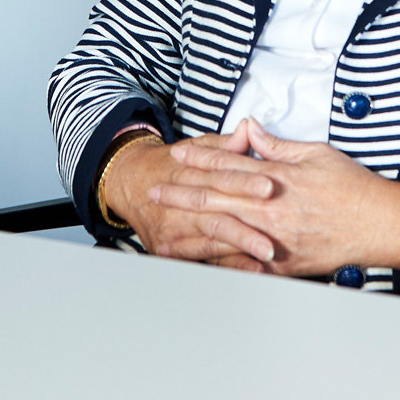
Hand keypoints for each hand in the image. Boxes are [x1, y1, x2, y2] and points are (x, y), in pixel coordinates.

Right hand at [102, 126, 276, 270]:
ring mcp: (175, 229)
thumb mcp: (194, 147)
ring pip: (210, 239)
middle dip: (246, 227)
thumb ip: (224, 144)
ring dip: (239, 248)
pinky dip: (226, 265)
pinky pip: (202, 258)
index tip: (269, 185)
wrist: (127, 181)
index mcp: (190, 174)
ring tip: (266, 255)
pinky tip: (249, 269)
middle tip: (272, 236)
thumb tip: (248, 130)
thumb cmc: (168, 165)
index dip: (245, 181)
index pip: (221, 177)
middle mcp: (181, 204)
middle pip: (217, 215)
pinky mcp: (170, 248)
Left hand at [150, 118, 399, 276]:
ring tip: (166, 232)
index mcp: (277, 179)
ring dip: (193, 231)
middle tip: (154, 192)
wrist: (381, 224)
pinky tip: (201, 263)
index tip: (177, 155)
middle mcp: (271, 209)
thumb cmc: (352, 187)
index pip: (229, 165)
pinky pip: (246, 263)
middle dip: (182, 195)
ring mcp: (275, 239)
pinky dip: (222, 262)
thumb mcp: (315, 153)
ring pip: (225, 233)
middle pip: (217, 199)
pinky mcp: (284, 264)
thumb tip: (248, 129)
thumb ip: (277, 144)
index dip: (200, 159)